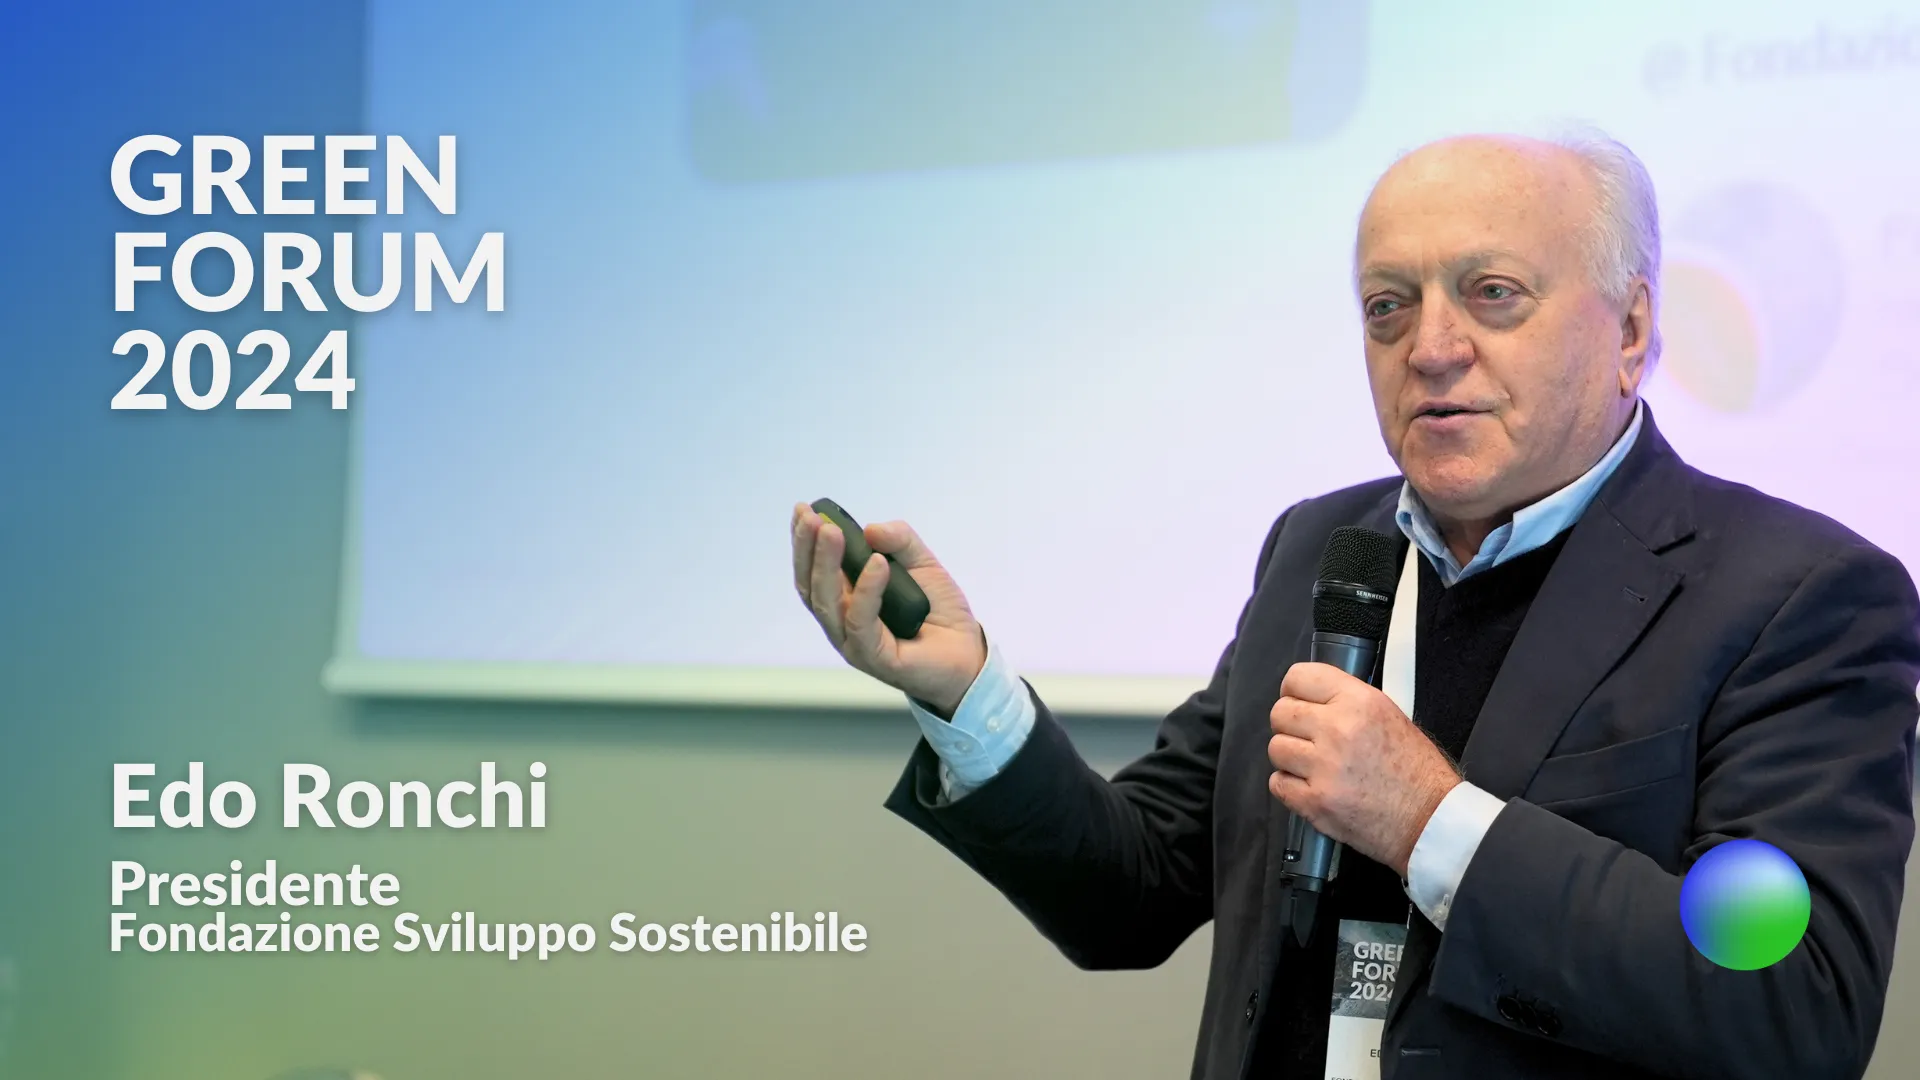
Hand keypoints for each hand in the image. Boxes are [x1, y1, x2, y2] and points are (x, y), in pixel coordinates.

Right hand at [791, 502, 986, 716]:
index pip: (813, 571)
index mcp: (846, 600)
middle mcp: (843, 622)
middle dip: (808, 548)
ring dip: (826, 564)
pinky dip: (867, 590)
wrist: (969, 654)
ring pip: (827, 604)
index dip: (804, 541)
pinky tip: (877, 563)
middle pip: (811, 586)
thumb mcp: (923, 563)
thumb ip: (900, 541)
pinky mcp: (876, 658)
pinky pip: (862, 622)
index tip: (802, 508)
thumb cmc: (940, 612)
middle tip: (811, 517)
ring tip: (832, 531)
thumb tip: (871, 529)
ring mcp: (855, 643)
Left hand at [1267, 662, 1460, 876]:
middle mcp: (1338, 729)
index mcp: (1359, 702)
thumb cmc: (1416, 772)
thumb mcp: (1389, 715)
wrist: (1430, 820)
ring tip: (1315, 765)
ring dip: (1290, 757)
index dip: (1293, 690)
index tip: (1298, 700)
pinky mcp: (1314, 801)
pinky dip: (1290, 786)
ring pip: (1276, 748)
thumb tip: (1311, 697)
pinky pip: (1277, 782)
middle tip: (1308, 738)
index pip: (1298, 677)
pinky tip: (1312, 786)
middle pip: (1280, 713)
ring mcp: (1323, 767)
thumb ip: (1346, 702)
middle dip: (1290, 725)